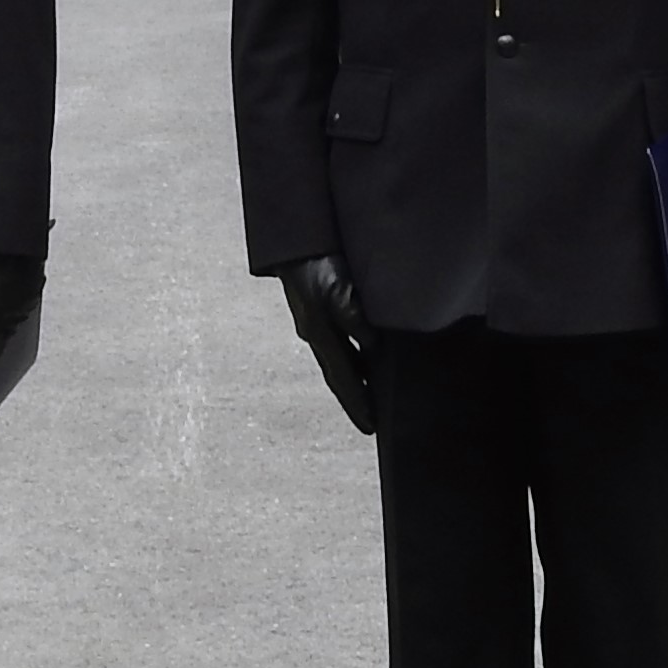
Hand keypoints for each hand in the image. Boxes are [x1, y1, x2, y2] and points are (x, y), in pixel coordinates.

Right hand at [278, 253, 377, 436]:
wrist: (295, 241)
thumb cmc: (316, 262)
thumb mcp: (336, 288)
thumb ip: (353, 316)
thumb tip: (372, 345)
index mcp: (319, 334)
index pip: (342, 378)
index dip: (357, 402)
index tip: (371, 427)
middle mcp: (316, 335)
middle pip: (338, 376)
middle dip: (354, 400)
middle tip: (370, 424)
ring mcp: (315, 325)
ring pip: (339, 361)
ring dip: (354, 381)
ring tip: (371, 397)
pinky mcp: (319, 313)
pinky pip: (339, 344)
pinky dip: (353, 358)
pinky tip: (366, 359)